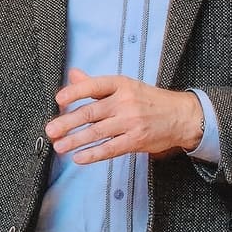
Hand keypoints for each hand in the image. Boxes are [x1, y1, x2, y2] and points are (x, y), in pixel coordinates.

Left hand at [47, 68, 204, 162]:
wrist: (181, 116)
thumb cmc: (147, 100)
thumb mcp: (124, 86)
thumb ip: (95, 84)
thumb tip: (72, 74)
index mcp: (120, 84)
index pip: (93, 86)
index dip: (74, 92)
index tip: (58, 99)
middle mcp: (125, 102)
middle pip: (91, 112)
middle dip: (67, 122)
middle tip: (50, 130)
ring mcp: (131, 122)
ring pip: (98, 132)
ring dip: (76, 140)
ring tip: (59, 146)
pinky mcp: (137, 140)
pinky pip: (111, 148)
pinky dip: (94, 154)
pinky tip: (79, 157)